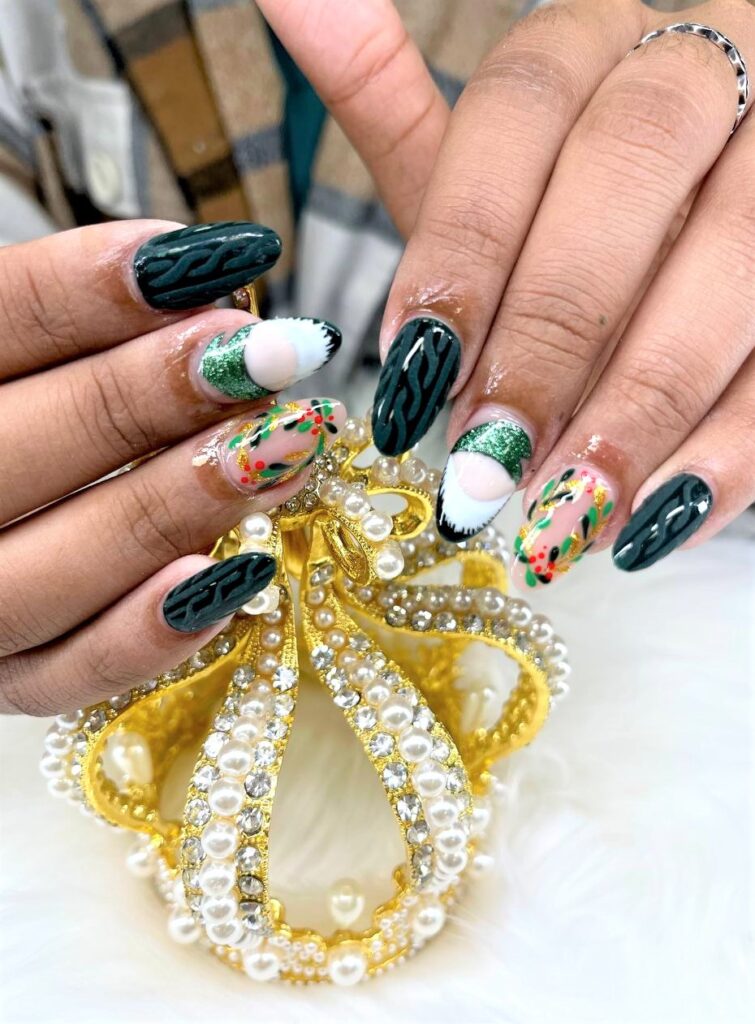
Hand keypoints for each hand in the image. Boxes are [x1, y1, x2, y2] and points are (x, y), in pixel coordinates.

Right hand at [0, 220, 344, 713]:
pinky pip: (71, 674)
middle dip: (154, 393)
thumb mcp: (26, 353)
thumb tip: (201, 275)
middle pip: (25, 444)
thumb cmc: (18, 415)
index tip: (212, 260)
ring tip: (290, 445)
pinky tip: (243, 574)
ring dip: (179, 503)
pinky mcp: (6, 680)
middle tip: (267, 354)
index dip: (94, 288)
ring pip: (53, 569)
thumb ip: (77, 320)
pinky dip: (151, 633)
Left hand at [263, 0, 754, 585]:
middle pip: (633, 166)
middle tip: (486, 462)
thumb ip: (390, 98)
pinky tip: (657, 519)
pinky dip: (734, 445)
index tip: (414, 380)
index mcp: (590, 41)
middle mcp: (702, 66)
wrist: (697, 220)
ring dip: (647, 400)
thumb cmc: (561, 207)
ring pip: (740, 254)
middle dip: (554, 330)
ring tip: (564, 516)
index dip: (463, 249)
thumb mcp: (477, 164)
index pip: (519, 108)